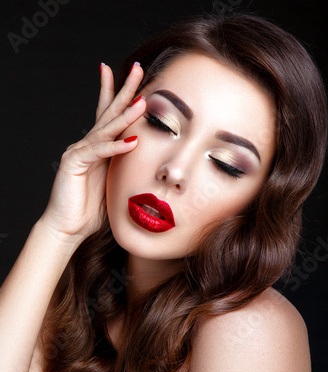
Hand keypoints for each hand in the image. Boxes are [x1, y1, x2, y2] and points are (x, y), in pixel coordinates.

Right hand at [39, 63, 145, 245]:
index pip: (110, 115)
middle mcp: (88, 145)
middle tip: (139, 69)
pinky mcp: (74, 164)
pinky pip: (98, 153)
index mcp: (98, 148)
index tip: (134, 75)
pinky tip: (133, 142)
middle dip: (125, 91)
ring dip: (125, 116)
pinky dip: (116, 147)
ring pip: (105, 129)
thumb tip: (144, 160)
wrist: (66, 228)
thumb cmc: (89, 209)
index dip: (120, 94)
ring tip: (142, 102)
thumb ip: (124, 168)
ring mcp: (79, 152)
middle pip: (109, 112)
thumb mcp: (114, 184)